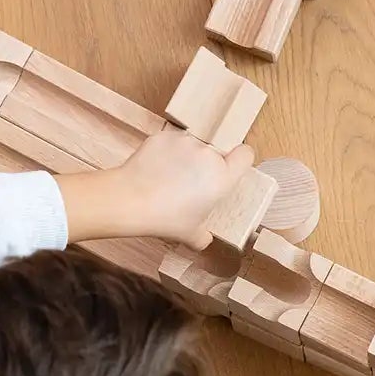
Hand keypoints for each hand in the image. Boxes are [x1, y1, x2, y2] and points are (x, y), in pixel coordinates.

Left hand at [59, 129, 255, 246]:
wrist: (128, 200)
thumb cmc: (164, 218)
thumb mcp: (190, 235)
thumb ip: (203, 236)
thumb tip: (204, 239)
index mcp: (222, 177)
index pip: (246, 154)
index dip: (239, 160)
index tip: (230, 168)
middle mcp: (208, 155)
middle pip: (215, 152)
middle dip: (206, 164)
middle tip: (190, 183)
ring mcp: (185, 142)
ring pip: (192, 146)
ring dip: (185, 157)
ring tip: (168, 177)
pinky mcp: (164, 136)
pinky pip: (171, 143)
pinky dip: (165, 153)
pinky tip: (154, 170)